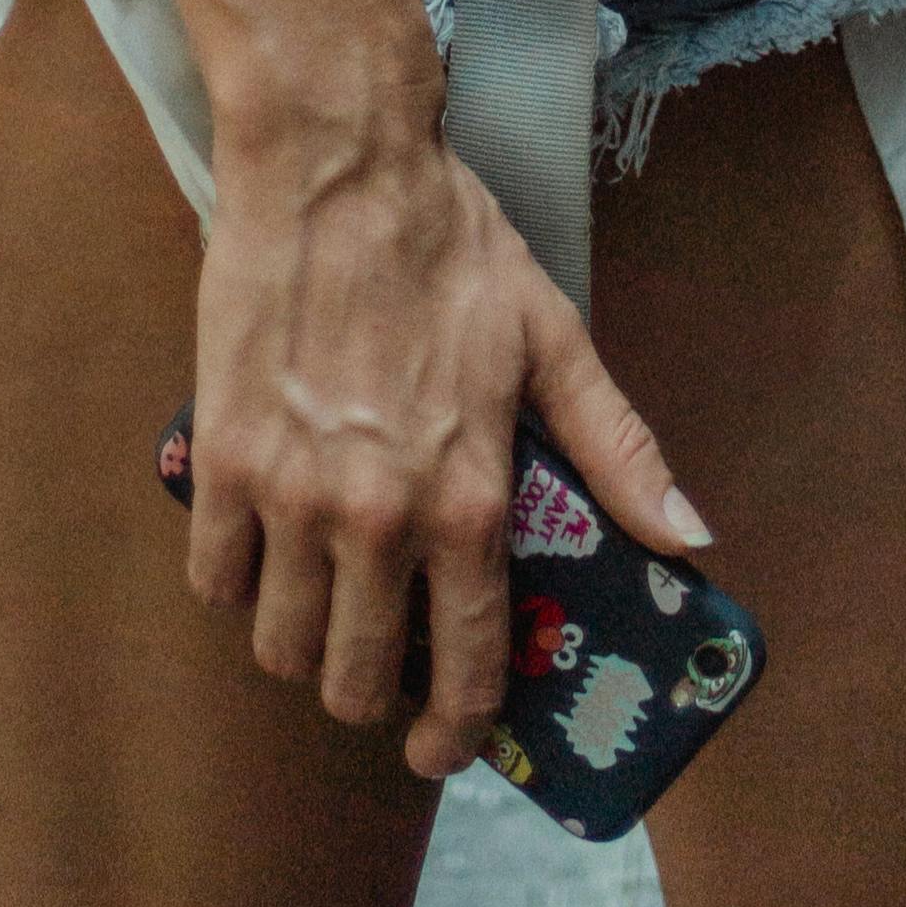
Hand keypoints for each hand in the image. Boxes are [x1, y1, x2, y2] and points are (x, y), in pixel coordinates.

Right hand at [178, 79, 704, 785]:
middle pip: (355, 682)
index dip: (456, 733)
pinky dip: (238, 580)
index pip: (466, 669)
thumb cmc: (450, 241)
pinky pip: (216, 581)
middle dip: (372, 692)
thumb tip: (690, 537)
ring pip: (281, 647)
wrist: (337, 159)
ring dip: (304, 642)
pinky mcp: (221, 459)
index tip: (445, 747)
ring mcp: (291, 492)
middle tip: (380, 659)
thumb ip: (617, 448)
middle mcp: (378, 514)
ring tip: (324, 599)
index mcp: (469, 496)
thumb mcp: (552, 336)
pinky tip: (265, 542)